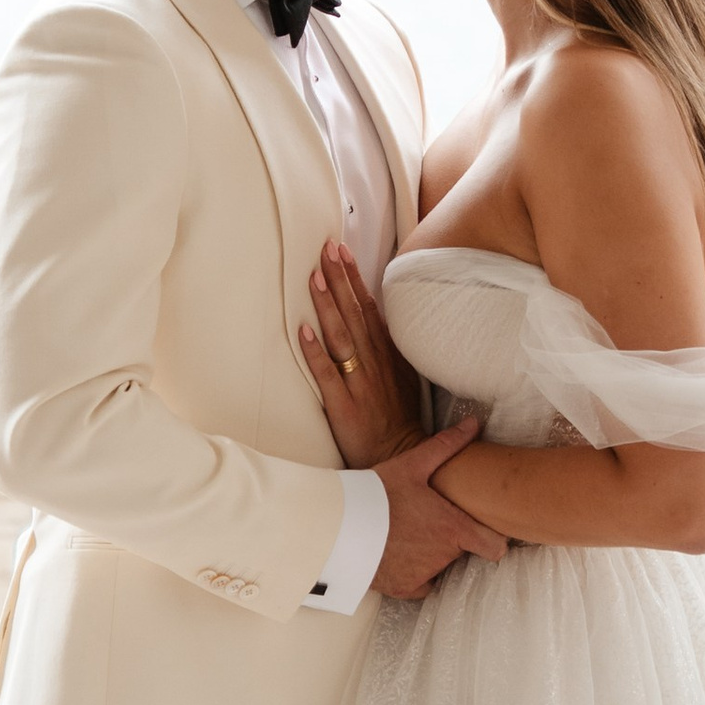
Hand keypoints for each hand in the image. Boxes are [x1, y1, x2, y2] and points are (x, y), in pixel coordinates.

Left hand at [298, 243, 427, 468]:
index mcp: (387, 354)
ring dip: (328, 305)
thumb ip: (386, 347)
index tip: (341, 250)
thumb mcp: (401, 375)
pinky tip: (303, 330)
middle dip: (339, 279)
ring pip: (341, 337)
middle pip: (353, 313)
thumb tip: (371, 316)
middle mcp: (374, 362)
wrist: (401, 456)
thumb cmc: (397, 417)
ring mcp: (359, 383)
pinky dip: (316, 352)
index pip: (368, 307)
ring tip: (314, 276)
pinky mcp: (344, 406)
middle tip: (325, 248)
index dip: (354, 277)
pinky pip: (327, 375)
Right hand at [373, 421, 506, 598]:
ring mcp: (423, 575)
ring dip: (430, 554)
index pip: (495, 547)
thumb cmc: (377, 493)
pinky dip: (414, 573)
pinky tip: (400, 553)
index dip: (491, 539)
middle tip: (427, 520)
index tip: (481, 531)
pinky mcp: (403, 588)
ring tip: (408, 532)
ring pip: (438, 566)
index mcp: (453, 529)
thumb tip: (474, 423)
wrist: (338, 525)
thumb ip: (447, 446)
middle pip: (459, 551)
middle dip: (449, 538)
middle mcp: (443, 557)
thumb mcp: (412, 465)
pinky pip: (420, 584)